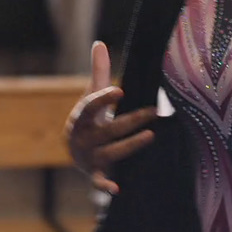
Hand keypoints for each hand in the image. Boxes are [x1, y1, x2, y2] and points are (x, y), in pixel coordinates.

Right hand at [65, 42, 156, 194]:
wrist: (75, 148)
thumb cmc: (89, 117)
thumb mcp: (90, 95)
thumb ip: (97, 71)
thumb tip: (99, 43)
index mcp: (81, 117)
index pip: (91, 106)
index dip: (104, 98)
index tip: (120, 90)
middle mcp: (83, 137)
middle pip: (109, 129)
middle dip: (132, 121)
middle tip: (155, 110)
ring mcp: (88, 156)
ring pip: (111, 152)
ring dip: (130, 145)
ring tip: (151, 136)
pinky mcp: (94, 172)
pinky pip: (98, 180)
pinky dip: (104, 185)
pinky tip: (116, 188)